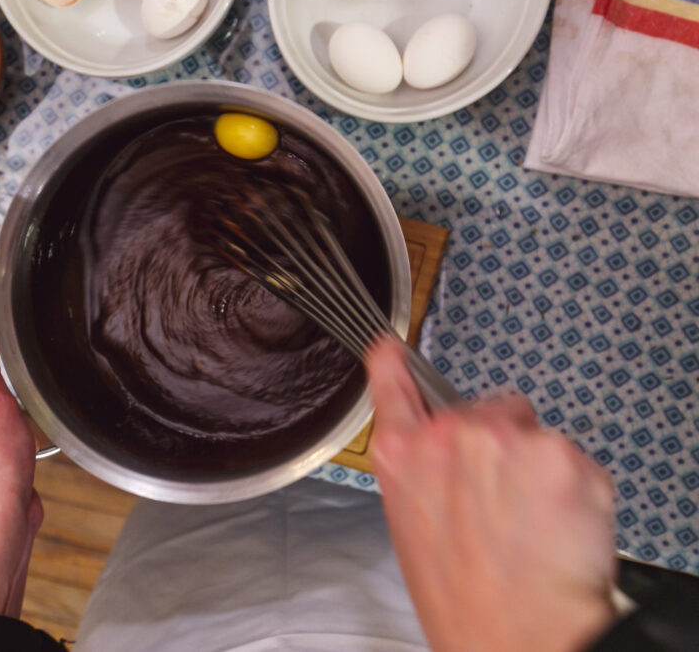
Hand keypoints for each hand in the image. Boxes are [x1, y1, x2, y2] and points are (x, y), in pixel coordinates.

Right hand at [368, 338, 616, 651]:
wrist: (515, 635)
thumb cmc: (465, 599)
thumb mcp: (415, 528)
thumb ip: (423, 472)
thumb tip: (448, 454)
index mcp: (401, 454)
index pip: (392, 384)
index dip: (394, 363)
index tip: (392, 347)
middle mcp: (445, 433)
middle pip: (488, 411)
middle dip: (502, 447)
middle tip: (503, 506)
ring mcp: (501, 437)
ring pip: (534, 432)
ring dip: (539, 466)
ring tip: (530, 524)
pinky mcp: (556, 451)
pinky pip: (575, 457)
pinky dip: (578, 488)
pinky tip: (559, 525)